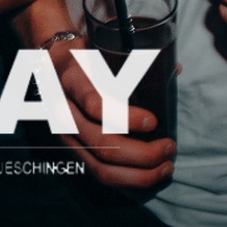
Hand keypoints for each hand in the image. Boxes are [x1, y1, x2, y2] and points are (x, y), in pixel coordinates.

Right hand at [43, 36, 174, 188]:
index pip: (95, 104)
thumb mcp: (103, 46)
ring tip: (166, 166)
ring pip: (100, 165)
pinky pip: (98, 174)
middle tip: (170, 146)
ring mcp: (66, 135)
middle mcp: (64, 110)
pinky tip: (150, 175)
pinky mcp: (73, 150)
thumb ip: (137, 56)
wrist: (51, 64)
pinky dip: (127, 180)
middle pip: (102, 143)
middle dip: (142, 152)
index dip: (125, 118)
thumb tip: (175, 68)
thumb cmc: (86, 54)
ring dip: (138, 173)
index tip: (153, 121)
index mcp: (73, 78)